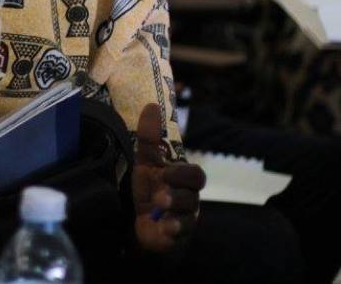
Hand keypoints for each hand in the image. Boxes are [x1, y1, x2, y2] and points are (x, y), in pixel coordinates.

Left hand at [131, 103, 205, 252]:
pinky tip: (164, 227)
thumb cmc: (149, 190)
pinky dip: (173, 229)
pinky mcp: (178, 235)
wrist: (144, 224)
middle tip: (161, 188)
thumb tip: (152, 105)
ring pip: (189, 212)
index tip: (164, 170)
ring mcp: (186, 217)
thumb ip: (149, 138)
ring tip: (158, 205)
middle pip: (195, 192)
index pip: (195, 174)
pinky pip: (182, 233)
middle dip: (179, 189)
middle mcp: (189, 197)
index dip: (183, 172)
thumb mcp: (146, 163)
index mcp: (182, 180)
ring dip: (174, 206)